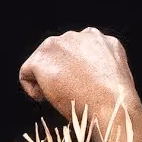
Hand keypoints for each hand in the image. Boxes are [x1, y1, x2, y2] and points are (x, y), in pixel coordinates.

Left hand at [17, 28, 138, 119]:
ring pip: (43, 60)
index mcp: (99, 39)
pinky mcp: (43, 57)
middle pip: (59, 52)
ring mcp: (59, 44)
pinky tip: (45, 98)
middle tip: (67, 93)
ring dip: (46, 78)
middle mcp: (79, 35)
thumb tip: (87, 78)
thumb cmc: (115, 101)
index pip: (78, 50)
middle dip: (60, 71)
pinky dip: (31, 87)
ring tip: (58, 96)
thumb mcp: (114, 76)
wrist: (112, 105)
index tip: (77, 87)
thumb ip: (99, 68)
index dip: (74, 71)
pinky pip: (26, 72)